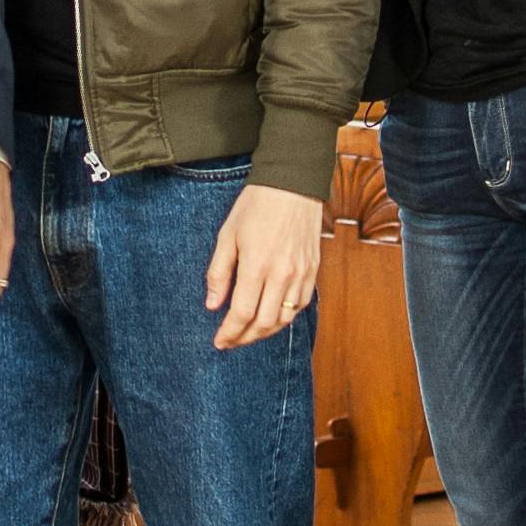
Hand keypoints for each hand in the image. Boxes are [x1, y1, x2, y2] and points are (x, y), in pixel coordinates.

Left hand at [204, 183, 320, 350]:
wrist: (293, 183)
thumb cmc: (257, 205)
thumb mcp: (228, 235)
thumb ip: (219, 272)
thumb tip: (212, 305)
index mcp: (257, 265)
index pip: (242, 313)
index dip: (230, 333)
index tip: (219, 342)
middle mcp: (282, 274)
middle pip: (264, 323)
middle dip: (245, 338)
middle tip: (231, 341)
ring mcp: (301, 273)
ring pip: (285, 319)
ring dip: (265, 332)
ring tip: (249, 333)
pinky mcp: (313, 270)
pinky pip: (300, 305)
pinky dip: (285, 318)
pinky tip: (272, 317)